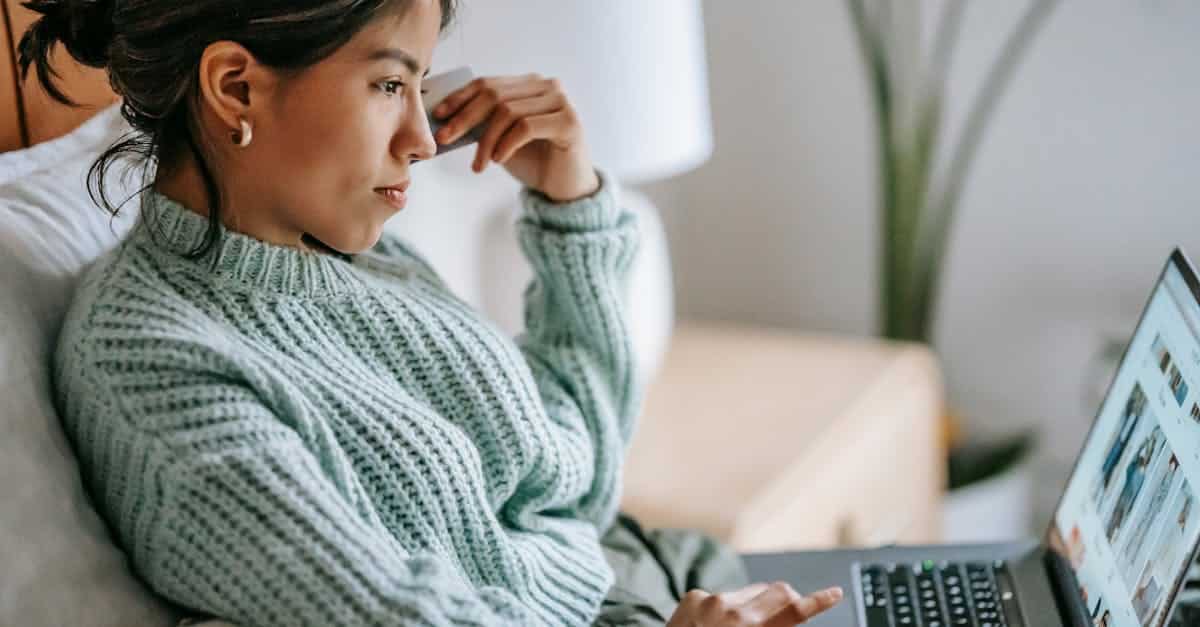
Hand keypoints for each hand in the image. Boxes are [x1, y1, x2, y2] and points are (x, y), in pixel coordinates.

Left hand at [431, 73, 599, 202]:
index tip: (438, 115)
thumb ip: (481, 125)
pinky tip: (499, 160)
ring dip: (486, 140)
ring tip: (479, 164)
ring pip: (508, 111)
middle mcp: (547, 87)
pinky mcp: (569, 122)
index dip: (459, 98)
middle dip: (464, 117)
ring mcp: (560, 102)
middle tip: (445, 139)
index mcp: (529, 85)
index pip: (487, 83)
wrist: (565, 188)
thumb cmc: (534, 162)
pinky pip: (526, 127)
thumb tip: (445, 120)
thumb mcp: (500, 139)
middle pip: (494, 94)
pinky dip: (506, 144)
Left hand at [664, 581, 842, 626]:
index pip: (793, 611)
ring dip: (754, 607)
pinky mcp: (693, 595)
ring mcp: (711, 599)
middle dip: (790, 598)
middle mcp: (732, 611)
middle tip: (791, 612)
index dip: (819, 601)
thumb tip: (789, 622)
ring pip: (750, 592)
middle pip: (778, 590)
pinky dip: (725, 609)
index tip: (835, 593)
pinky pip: (722, 596)